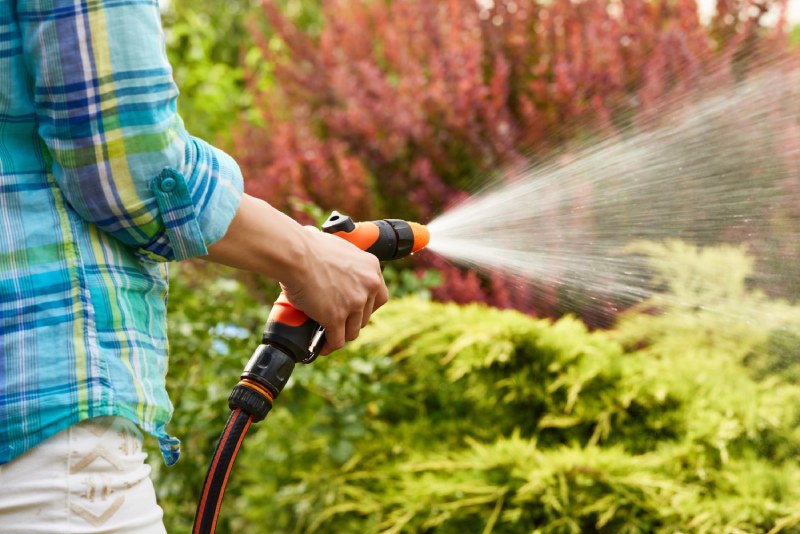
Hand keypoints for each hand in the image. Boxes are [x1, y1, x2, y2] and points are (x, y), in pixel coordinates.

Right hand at [281, 228, 388, 354]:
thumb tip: (338, 272)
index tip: (355, 310)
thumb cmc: (309, 247)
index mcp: (372, 268)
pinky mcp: (336, 317)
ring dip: (341, 334)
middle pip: (366, 316)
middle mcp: (369, 285)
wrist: (295, 254)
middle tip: (337, 322)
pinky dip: (329, 345)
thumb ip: (347, 265)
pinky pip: (337, 340)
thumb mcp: (341, 250)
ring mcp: (354, 302)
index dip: (366, 306)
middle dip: (351, 321)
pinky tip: (321, 346)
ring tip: (329, 335)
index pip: (379, 297)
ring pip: (352, 331)